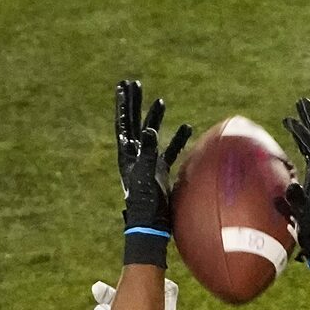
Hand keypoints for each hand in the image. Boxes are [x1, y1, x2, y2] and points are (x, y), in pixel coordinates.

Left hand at [115, 78, 190, 253]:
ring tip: (160, 101)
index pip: (124, 123)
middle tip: (136, 84)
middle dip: (136, 104)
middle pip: (135, 123)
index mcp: (128, 154)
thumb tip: (149, 129)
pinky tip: (186, 128)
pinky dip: (177, 140)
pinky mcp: (160, 172)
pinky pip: (169, 151)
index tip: (123, 86)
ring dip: (155, 118)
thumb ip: (147, 152)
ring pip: (152, 134)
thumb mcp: (145, 175)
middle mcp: (136, 155)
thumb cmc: (146, 203)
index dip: (123, 105)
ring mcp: (148, 163)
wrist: (152, 225)